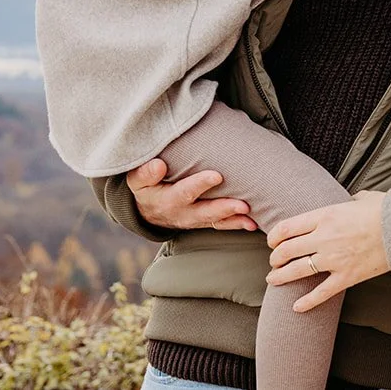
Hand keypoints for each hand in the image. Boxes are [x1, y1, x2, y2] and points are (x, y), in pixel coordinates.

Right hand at [127, 158, 257, 231]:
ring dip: (234, 218)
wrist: (148, 210)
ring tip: (251, 215)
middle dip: (223, 207)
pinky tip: (253, 223)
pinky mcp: (205, 221)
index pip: (184, 192)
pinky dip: (237, 224)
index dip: (199, 185)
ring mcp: (195, 219)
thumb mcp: (137, 179)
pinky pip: (221, 224)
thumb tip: (158, 165)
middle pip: (204, 211)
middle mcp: (182, 213)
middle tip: (242, 204)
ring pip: (216, 220)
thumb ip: (145, 173)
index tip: (217, 176)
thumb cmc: (146, 186)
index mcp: (166, 200)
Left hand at [265, 190, 389, 311]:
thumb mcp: (363, 198)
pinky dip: (307, 302)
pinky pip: (321, 293)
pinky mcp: (346, 276)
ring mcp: (334, 259)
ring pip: (297, 270)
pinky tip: (296, 307)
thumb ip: (350, 201)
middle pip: (287, 250)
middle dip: (275, 257)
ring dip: (281, 276)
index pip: (287, 227)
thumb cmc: (386, 210)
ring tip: (273, 279)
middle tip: (274, 261)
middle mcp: (324, 237)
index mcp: (325, 215)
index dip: (274, 236)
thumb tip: (352, 201)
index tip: (272, 241)